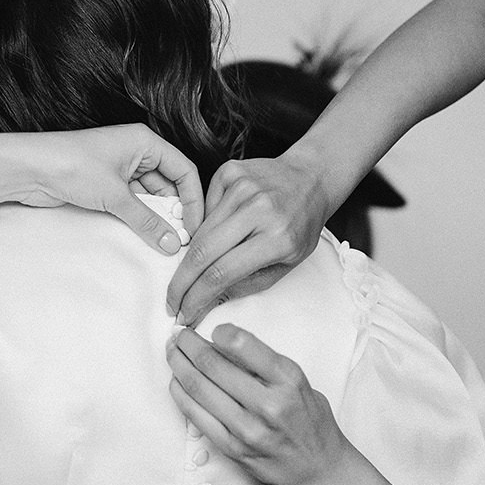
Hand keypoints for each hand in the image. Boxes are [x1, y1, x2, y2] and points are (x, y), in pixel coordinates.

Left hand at [15, 124, 203, 254]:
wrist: (28, 169)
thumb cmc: (70, 165)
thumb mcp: (115, 196)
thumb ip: (146, 221)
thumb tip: (171, 242)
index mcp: (145, 142)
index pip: (184, 170)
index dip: (193, 199)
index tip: (196, 227)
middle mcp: (136, 152)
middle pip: (169, 184)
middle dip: (176, 212)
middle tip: (181, 240)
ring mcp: (120, 169)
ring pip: (150, 196)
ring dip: (157, 218)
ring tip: (164, 242)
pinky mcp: (106, 185)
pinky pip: (133, 203)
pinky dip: (140, 219)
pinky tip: (144, 236)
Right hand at [166, 153, 332, 322]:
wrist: (310, 178)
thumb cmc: (301, 222)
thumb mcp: (287, 262)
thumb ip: (248, 284)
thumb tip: (209, 300)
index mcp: (277, 237)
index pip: (222, 273)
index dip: (198, 297)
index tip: (187, 312)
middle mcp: (258, 209)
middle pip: (202, 252)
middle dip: (181, 283)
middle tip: (173, 302)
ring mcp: (242, 187)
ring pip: (200, 232)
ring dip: (189, 260)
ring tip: (187, 277)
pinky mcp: (229, 172)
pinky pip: (204, 209)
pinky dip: (204, 227)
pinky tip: (215, 235)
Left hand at [167, 325, 401, 484]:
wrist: (320, 468)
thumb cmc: (310, 423)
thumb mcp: (299, 382)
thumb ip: (266, 365)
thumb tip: (224, 344)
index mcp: (287, 381)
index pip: (243, 344)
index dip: (220, 332)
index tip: (212, 328)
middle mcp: (268, 404)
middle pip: (212, 364)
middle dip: (189, 344)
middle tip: (180, 336)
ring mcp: (248, 428)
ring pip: (199, 388)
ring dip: (179, 365)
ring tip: (173, 353)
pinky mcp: (232, 447)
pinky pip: (197, 416)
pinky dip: (181, 394)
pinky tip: (177, 382)